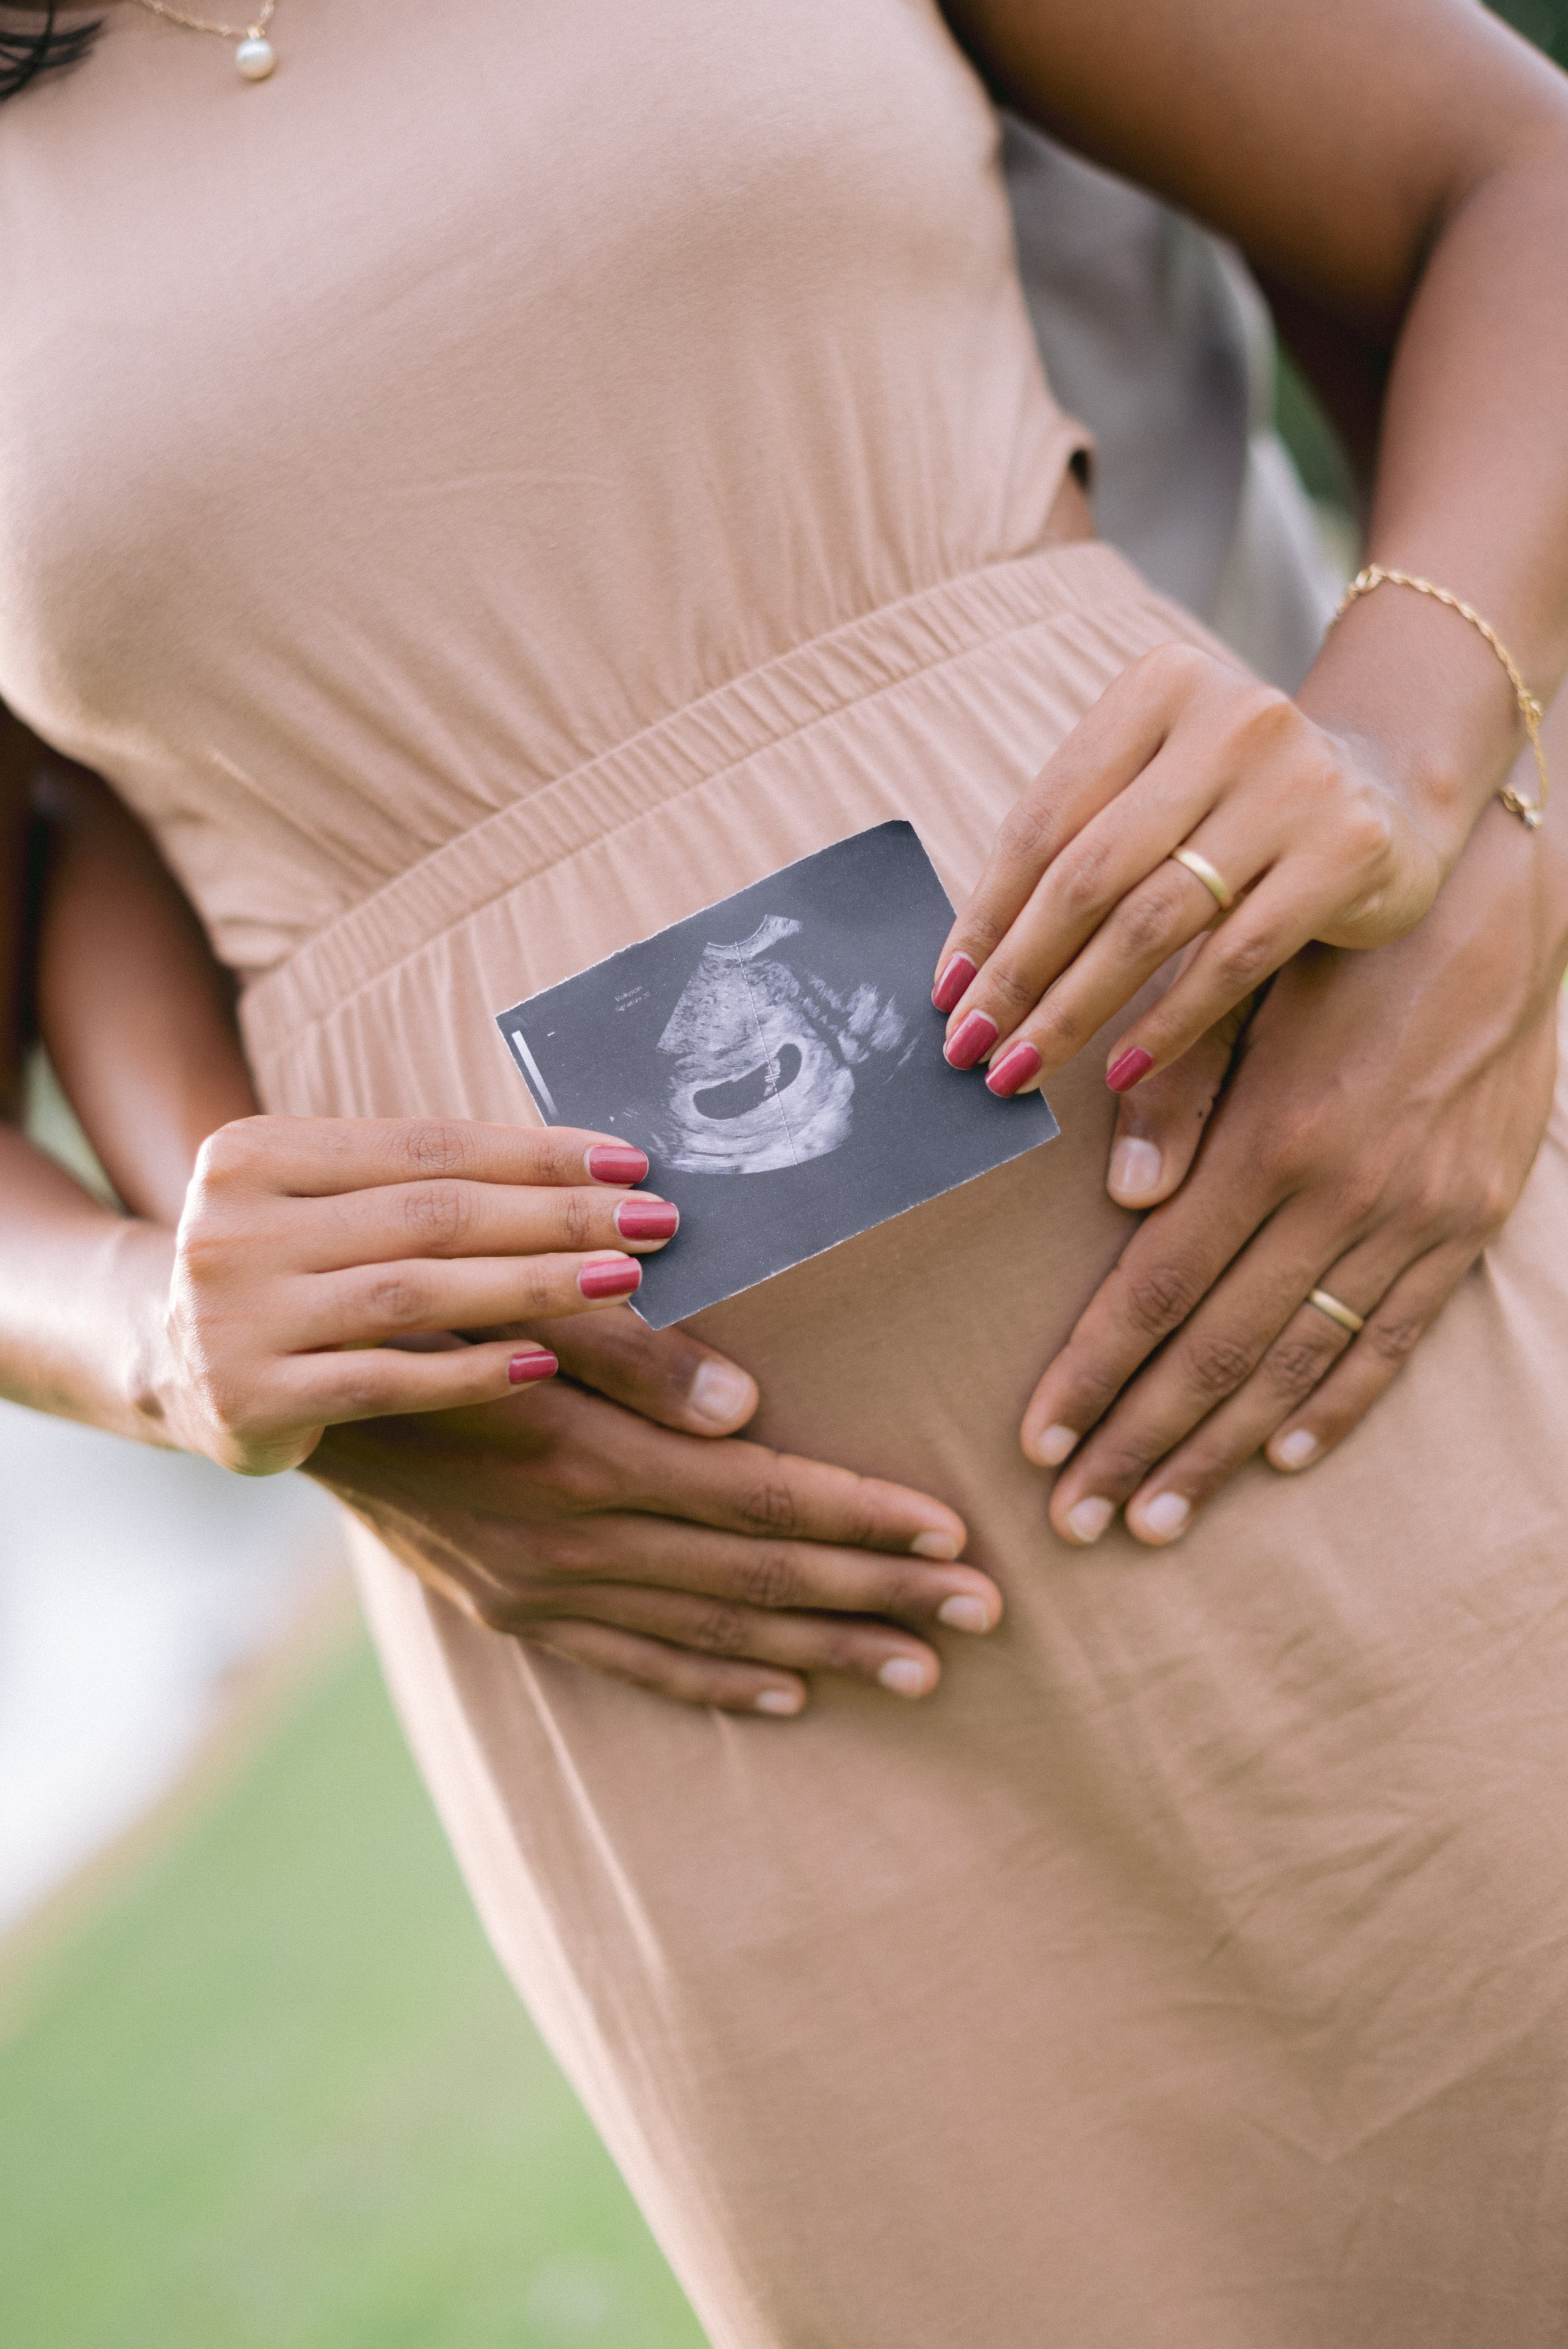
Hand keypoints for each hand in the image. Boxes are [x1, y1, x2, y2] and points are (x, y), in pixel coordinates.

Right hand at [156, 1115, 685, 1473]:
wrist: (162, 1361)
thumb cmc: (287, 1264)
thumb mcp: (328, 1202)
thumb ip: (425, 1185)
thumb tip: (597, 1171)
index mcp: (256, 1153)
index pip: (425, 1144)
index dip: (535, 1152)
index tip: (632, 1161)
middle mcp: (232, 1227)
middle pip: (430, 1214)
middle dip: (556, 1215)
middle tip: (656, 1221)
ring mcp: (236, 1318)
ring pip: (413, 1293)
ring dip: (532, 1284)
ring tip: (624, 1281)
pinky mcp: (251, 1400)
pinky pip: (386, 1381)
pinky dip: (473, 1372)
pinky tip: (546, 1363)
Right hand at [310, 1303, 998, 1717]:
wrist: (312, 1405)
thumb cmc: (436, 1326)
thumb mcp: (525, 1313)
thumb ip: (637, 1356)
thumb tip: (748, 1406)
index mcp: (591, 1461)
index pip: (763, 1498)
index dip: (864, 1518)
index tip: (954, 1533)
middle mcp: (578, 1543)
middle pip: (761, 1575)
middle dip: (881, 1591)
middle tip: (986, 1609)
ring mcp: (548, 1593)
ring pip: (715, 1632)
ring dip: (826, 1649)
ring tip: (925, 1665)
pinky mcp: (520, 1614)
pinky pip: (639, 1665)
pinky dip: (720, 1682)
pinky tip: (789, 1693)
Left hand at [932, 641, 1449, 1098]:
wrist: (1384, 792)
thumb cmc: (1230, 807)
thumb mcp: (1153, 800)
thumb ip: (1075, 863)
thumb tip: (969, 982)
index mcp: (1158, 689)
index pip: (1043, 820)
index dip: (985, 915)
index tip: (945, 992)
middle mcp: (1231, 720)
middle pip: (1088, 874)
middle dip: (1018, 974)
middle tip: (970, 1047)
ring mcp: (1296, 782)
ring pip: (1151, 921)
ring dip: (1074, 1009)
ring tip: (1022, 1068)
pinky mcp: (1346, 851)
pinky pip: (1231, 959)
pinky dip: (1166, 1024)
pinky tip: (1119, 1070)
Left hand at [1017, 786, 1566, 1544]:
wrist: (1499, 920)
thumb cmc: (1344, 950)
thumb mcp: (1250, 997)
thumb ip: (1182, 1093)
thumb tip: (1122, 1196)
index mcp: (1273, 1140)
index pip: (1158, 1288)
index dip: (1092, 1373)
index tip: (1036, 1441)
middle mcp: (1343, 1196)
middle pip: (1220, 1350)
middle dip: (1138, 1443)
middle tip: (1074, 1519)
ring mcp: (1414, 1220)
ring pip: (1302, 1364)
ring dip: (1222, 1449)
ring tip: (1157, 1518)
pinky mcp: (1466, 1225)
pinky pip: (1394, 1337)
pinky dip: (1339, 1404)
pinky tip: (1284, 1457)